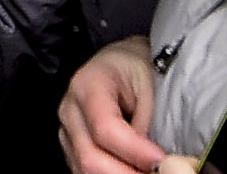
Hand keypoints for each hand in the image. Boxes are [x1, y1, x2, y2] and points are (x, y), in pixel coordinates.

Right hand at [59, 36, 164, 173]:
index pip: (105, 128)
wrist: (119, 64)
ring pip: (85, 170)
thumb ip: (146, 119)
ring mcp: (67, 133)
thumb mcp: (148, 82)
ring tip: (147, 173)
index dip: (134, 150)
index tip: (160, 160)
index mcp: (88, 84)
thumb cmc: (136, 68)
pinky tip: (134, 171)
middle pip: (89, 157)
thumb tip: (151, 159)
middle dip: (125, 173)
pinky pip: (85, 172)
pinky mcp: (71, 149)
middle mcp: (70, 111)